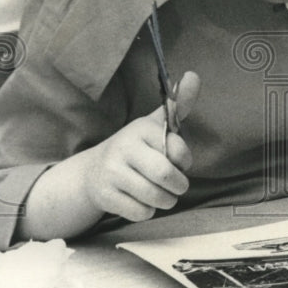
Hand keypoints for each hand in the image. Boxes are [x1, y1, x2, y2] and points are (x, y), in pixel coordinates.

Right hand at [85, 71, 199, 221]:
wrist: (93, 171)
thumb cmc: (138, 148)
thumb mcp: (156, 125)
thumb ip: (179, 104)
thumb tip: (194, 75)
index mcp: (141, 128)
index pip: (177, 150)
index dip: (185, 161)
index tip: (181, 162)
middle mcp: (124, 147)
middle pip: (165, 175)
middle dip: (179, 186)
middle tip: (177, 186)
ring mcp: (111, 172)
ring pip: (154, 197)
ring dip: (166, 200)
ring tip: (162, 194)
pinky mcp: (104, 195)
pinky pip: (140, 212)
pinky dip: (147, 211)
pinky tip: (140, 201)